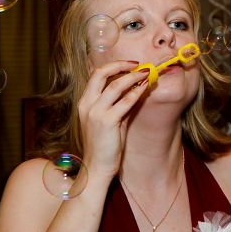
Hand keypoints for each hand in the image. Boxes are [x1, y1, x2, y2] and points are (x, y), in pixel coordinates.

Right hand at [77, 60, 149, 177]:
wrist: (97, 167)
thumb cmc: (104, 145)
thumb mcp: (109, 120)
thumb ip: (118, 104)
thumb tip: (135, 89)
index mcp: (84, 102)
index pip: (96, 75)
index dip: (113, 66)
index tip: (129, 65)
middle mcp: (87, 104)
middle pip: (101, 74)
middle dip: (120, 65)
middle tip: (138, 64)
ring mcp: (96, 113)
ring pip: (115, 86)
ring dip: (132, 77)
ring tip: (145, 73)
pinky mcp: (107, 122)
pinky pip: (125, 102)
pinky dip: (136, 92)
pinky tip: (145, 88)